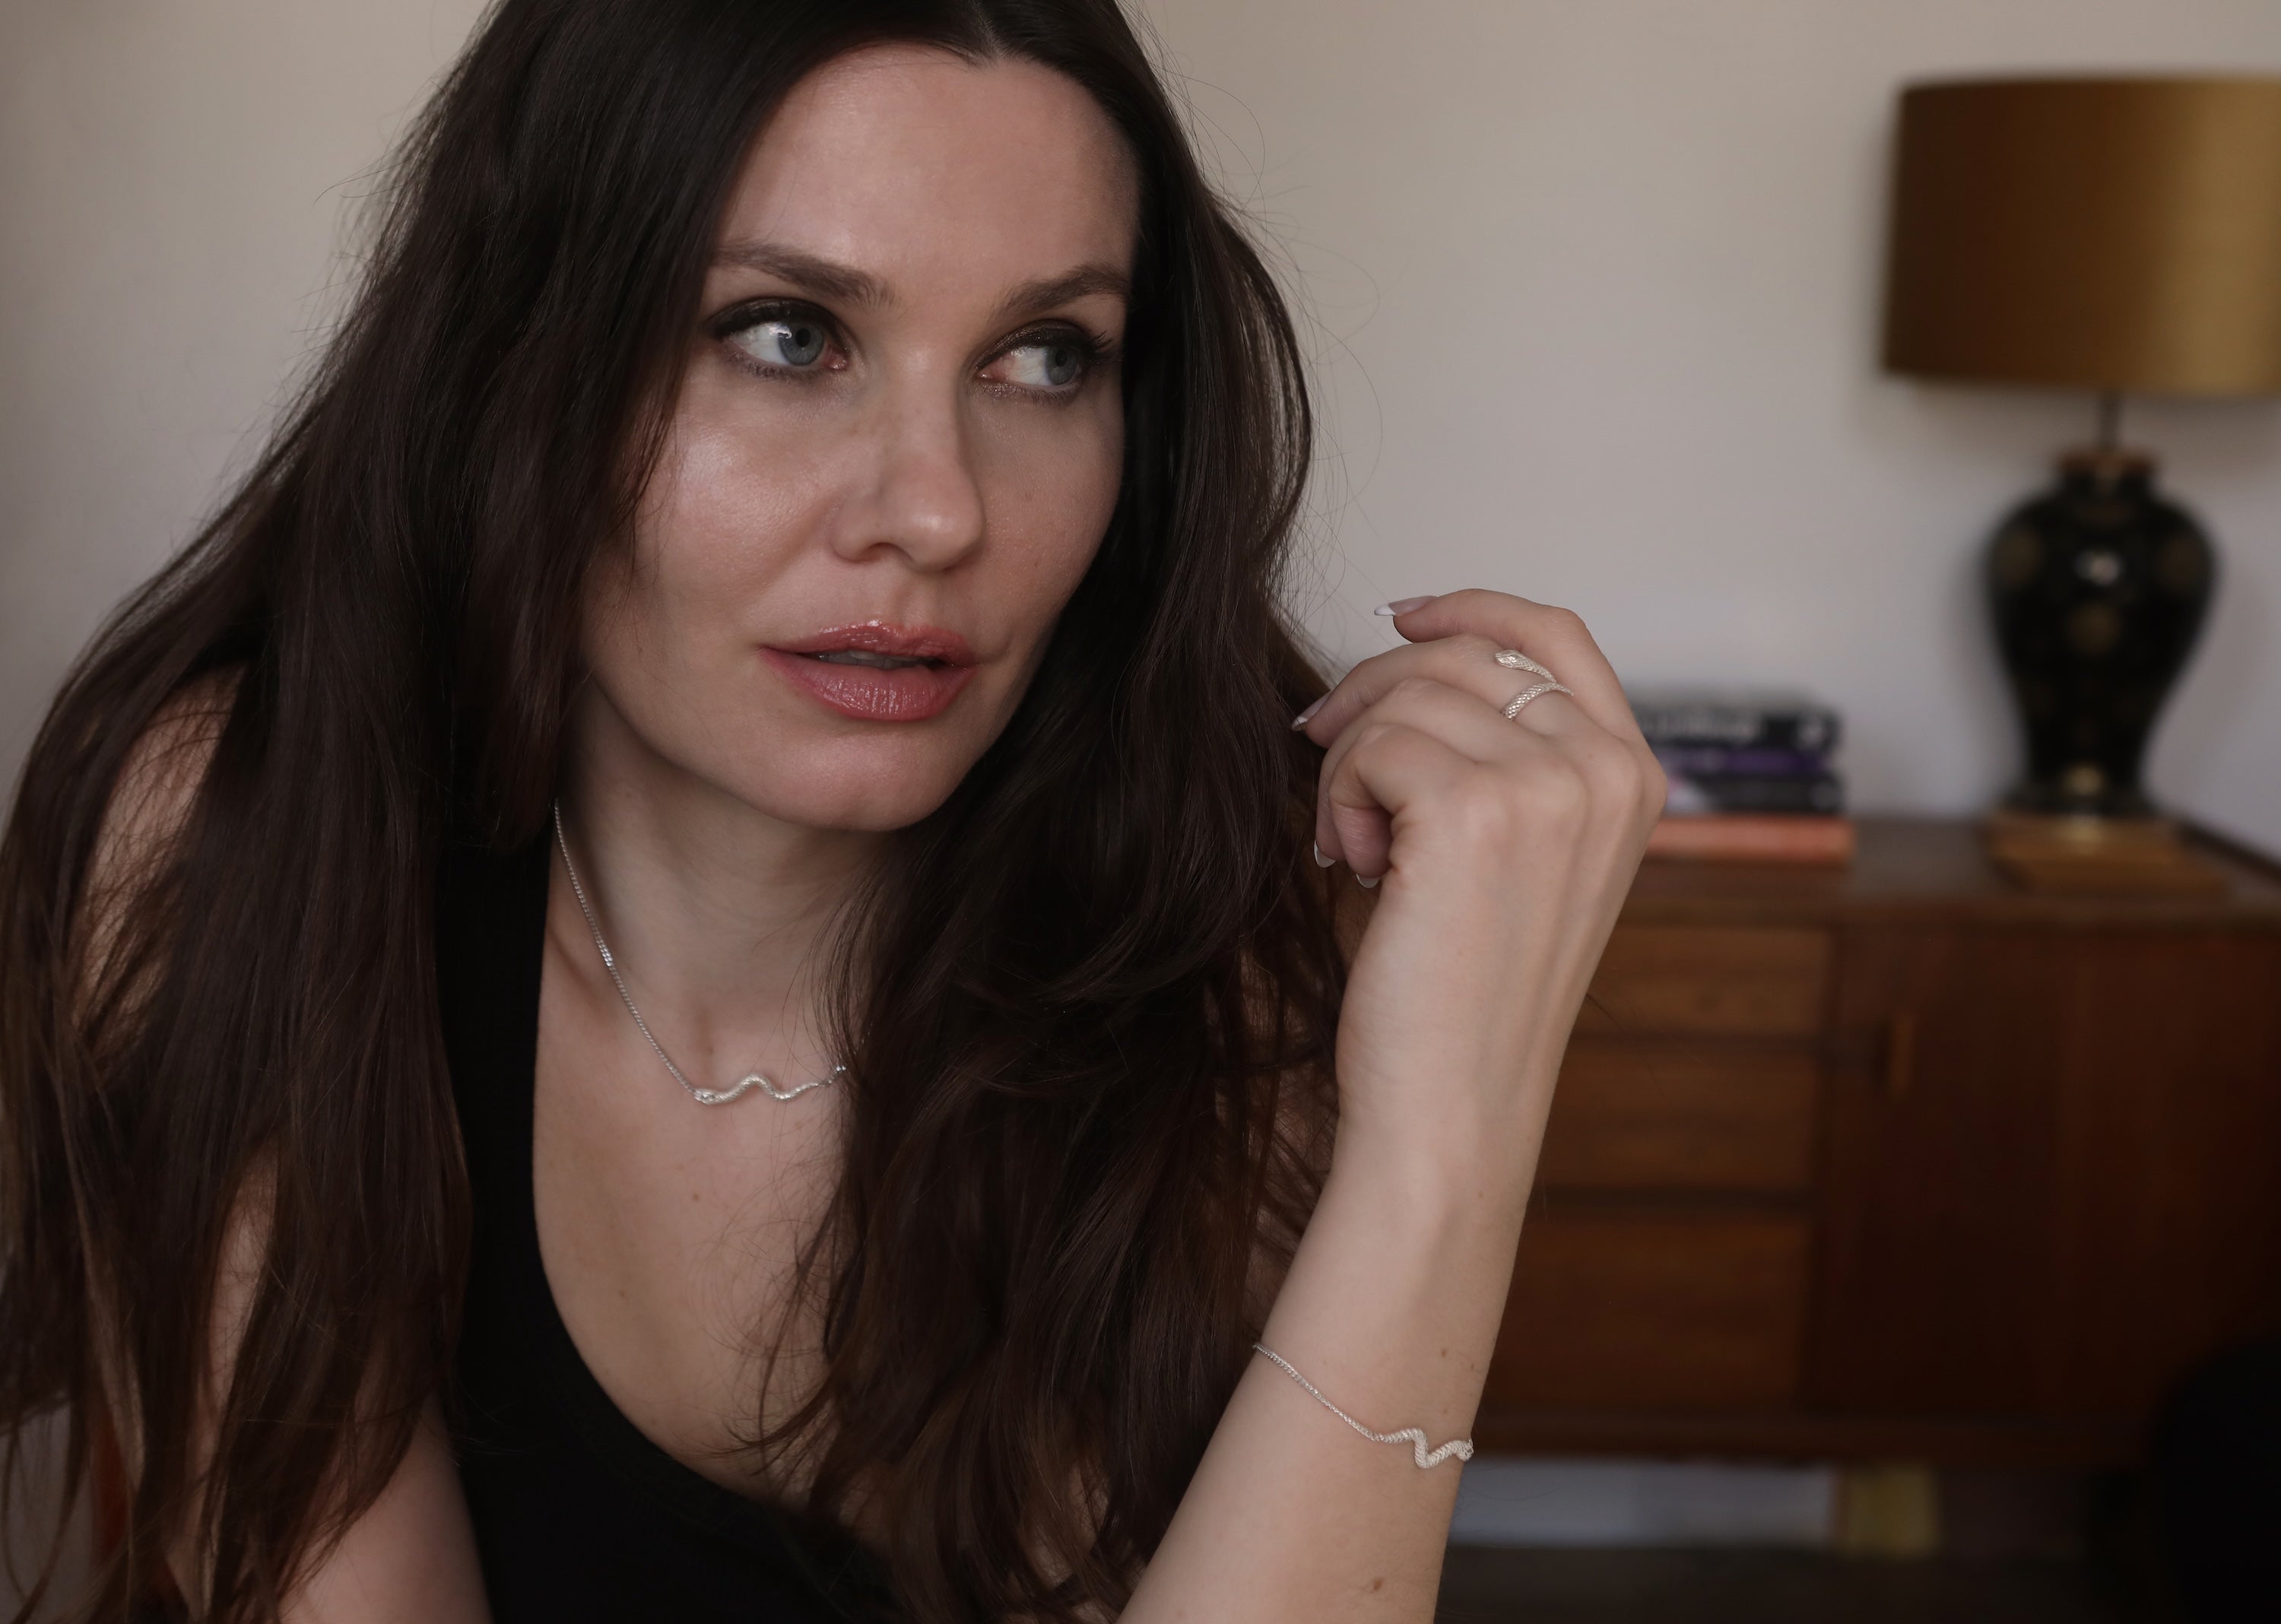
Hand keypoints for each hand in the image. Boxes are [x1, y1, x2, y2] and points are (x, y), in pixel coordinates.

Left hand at [1294, 590, 1664, 1188]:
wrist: (1449, 1108)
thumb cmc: (1459, 992)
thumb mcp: (1508, 854)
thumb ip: (1496, 754)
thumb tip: (1408, 653)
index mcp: (1632, 778)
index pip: (1555, 633)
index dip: (1472, 607)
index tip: (1400, 617)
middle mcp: (1606, 771)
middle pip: (1463, 654)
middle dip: (1375, 700)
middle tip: (1336, 778)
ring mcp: (1550, 787)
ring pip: (1407, 696)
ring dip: (1352, 764)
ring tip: (1359, 850)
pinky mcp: (1475, 811)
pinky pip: (1371, 745)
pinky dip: (1340, 799)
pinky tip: (1355, 869)